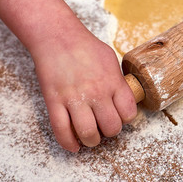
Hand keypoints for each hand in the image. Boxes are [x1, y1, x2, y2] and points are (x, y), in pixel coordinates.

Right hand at [32, 29, 136, 151]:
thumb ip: (117, 80)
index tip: (119, 117)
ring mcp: (74, 98)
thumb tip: (124, 96)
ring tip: (90, 137)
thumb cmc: (86, 46)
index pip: (128, 113)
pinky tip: (74, 145)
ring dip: (91, 140)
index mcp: (113, 82)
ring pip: (88, 133)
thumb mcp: (111, 59)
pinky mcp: (55, 102)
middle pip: (111, 127)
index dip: (125, 119)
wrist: (58, 37)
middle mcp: (96, 92)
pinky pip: (61, 130)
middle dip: (110, 132)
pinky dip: (68, 143)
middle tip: (104, 127)